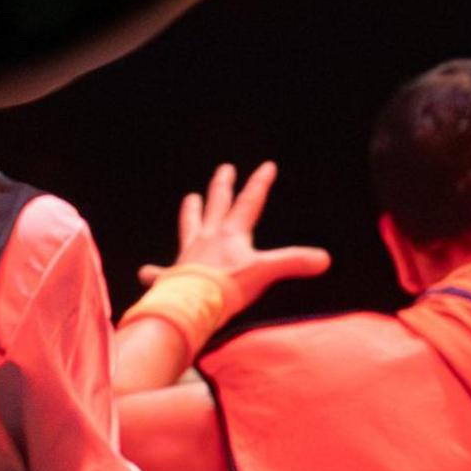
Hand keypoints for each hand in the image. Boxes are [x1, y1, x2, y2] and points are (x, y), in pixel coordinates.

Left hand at [138, 162, 331, 310]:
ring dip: (191, 212)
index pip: (249, 203)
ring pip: (189, 226)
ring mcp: (188, 255)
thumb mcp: (266, 272)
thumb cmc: (228, 286)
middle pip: (216, 205)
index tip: (267, 166)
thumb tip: (325, 258)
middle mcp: (208, 238)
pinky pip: (161, 274)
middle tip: (224, 169)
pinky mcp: (173, 276)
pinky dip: (154, 273)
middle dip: (222, 186)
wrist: (193, 304)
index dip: (259, 184)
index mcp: (232, 235)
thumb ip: (294, 262)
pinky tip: (146, 272)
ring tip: (189, 198)